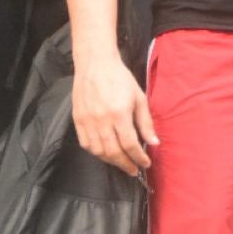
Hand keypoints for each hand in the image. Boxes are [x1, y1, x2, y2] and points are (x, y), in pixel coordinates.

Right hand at [72, 54, 157, 175]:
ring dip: (111, 161)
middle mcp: (102, 119)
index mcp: (119, 113)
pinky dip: (96, 152)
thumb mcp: (139, 97)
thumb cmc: (119, 78)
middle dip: (125, 164)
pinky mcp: (78, 119)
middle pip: (113, 151)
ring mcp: (87, 120)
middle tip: (134, 169)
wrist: (95, 64)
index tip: (145, 163)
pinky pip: (85, 143)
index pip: (130, 144)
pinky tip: (105, 153)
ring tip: (121, 162)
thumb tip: (154, 142)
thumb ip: (146, 122)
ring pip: (98, 151)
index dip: (138, 157)